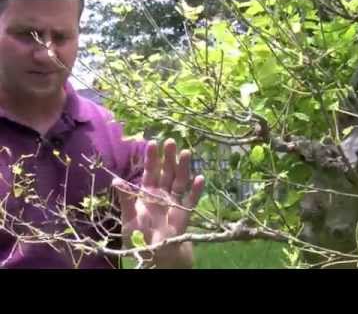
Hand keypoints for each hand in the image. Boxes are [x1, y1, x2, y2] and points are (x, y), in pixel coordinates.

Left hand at [113, 138, 203, 266]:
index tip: (153, 143)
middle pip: (166, 172)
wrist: (155, 256)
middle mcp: (162, 194)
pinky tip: (200, 179)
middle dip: (169, 157)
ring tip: (186, 153)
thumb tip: (115, 181)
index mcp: (147, 193)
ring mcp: (174, 202)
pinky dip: (196, 190)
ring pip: (180, 181)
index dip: (151, 158)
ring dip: (183, 167)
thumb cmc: (139, 238)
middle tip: (171, 142)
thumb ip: (126, 200)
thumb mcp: (129, 219)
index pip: (150, 172)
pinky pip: (191, 200)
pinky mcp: (184, 213)